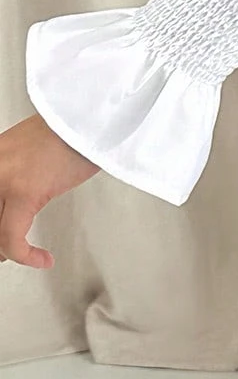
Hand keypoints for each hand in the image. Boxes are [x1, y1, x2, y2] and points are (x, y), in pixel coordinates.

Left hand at [0, 112, 101, 269]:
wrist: (88, 119)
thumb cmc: (69, 130)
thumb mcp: (26, 148)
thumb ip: (12, 169)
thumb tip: (13, 194)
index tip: (2, 231)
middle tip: (4, 249)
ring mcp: (3, 179)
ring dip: (7, 250)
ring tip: (20, 255)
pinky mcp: (24, 192)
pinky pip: (12, 238)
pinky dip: (25, 255)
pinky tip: (41, 259)